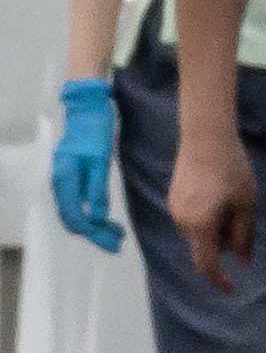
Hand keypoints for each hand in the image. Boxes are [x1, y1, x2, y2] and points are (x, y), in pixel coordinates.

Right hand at [45, 76, 110, 255]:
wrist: (86, 109)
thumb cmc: (93, 132)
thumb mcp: (100, 161)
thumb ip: (97, 189)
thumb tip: (97, 218)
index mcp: (65, 180)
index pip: (75, 217)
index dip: (94, 233)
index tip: (114, 242)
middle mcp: (60, 183)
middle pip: (73, 218)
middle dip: (94, 233)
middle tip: (118, 242)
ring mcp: (64, 180)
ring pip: (74, 212)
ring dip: (94, 225)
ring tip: (116, 232)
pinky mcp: (72, 177)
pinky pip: (77, 203)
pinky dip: (91, 213)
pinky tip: (106, 217)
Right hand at [164, 96, 252, 283]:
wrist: (205, 139)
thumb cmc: (233, 171)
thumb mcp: (247, 206)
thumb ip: (244, 237)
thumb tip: (242, 263)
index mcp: (200, 225)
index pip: (205, 265)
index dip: (218, 280)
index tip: (233, 289)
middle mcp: (181, 221)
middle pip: (202, 249)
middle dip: (222, 248)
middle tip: (242, 223)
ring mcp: (173, 210)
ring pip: (196, 236)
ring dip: (215, 234)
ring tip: (233, 206)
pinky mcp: (172, 199)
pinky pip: (191, 222)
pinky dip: (206, 222)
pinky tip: (219, 200)